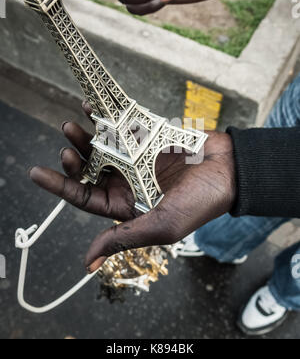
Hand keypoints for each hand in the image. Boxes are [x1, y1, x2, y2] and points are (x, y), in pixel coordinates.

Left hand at [30, 103, 235, 272]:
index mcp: (126, 206)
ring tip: (73, 124)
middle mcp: (127, 182)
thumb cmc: (200, 203)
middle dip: (73, 158)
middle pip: (90, 169)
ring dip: (84, 136)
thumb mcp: (161, 226)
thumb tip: (87, 263)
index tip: (37, 172)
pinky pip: (120, 126)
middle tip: (66, 143)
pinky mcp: (147, 138)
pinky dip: (105, 118)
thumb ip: (123, 238)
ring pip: (101, 146)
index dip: (60, 186)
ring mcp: (136, 158)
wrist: (229, 170)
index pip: (85, 198)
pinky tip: (92, 109)